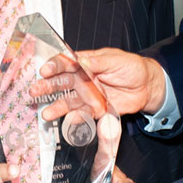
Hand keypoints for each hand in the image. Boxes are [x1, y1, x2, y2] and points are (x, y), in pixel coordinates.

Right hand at [34, 48, 166, 119]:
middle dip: (47, 87)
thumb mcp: (116, 60)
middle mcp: (82, 79)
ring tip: (46, 114)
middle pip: (61, 83)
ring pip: (68, 101)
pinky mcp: (95, 110)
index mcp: (85, 63)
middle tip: (34, 92)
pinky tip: (69, 122)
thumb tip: (80, 62)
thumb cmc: (132, 67)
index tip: (45, 70)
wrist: (147, 86)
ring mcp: (87, 95)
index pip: (65, 63)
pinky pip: (83, 115)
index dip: (54, 66)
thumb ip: (98, 62)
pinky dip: (76, 120)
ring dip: (56, 107)